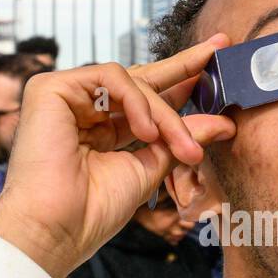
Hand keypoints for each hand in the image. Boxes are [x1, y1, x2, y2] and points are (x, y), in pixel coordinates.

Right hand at [0, 36, 235, 277]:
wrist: (57, 229)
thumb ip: (181, 140)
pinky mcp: (51, 88)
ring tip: (181, 146)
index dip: (181, 84)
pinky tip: (146, 132)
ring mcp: (66, 97)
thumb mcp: (151, 168)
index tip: (217, 67)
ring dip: (164, 113)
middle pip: (140, 77)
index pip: (147, 99)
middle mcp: (83, 109)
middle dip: (183, 65)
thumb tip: (226, 123)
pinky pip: (110, 77)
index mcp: (102, 131)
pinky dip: (137, 102)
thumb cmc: (94, 210)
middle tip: (220, 48)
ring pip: (133, 82)